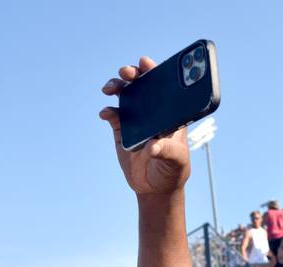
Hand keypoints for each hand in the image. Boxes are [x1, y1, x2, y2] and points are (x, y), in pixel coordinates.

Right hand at [99, 56, 190, 196]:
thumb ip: (167, 152)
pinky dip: (107, 110)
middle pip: (142, 84)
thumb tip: (152, 146)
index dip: (154, 71)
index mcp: (170, 113)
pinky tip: (105, 113)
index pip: (164, 86)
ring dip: (117, 86)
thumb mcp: (176, 161)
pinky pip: (112, 115)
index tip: (145, 62)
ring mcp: (136, 118)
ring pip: (125, 94)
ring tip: (110, 88)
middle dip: (133, 74)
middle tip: (126, 73)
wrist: (155, 188)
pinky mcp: (121, 130)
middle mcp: (153, 111)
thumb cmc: (172, 170)